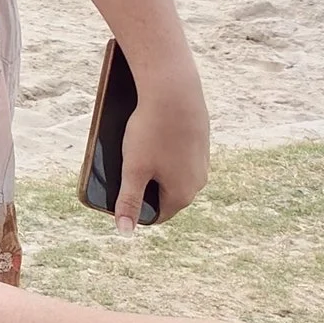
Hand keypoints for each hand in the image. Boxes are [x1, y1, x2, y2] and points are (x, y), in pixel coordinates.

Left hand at [117, 72, 209, 233]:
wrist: (174, 91)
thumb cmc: (151, 131)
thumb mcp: (134, 169)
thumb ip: (129, 201)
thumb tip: (125, 231)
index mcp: (182, 194)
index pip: (156, 215)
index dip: (136, 207)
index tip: (121, 190)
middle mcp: (197, 182)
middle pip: (165, 194)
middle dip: (144, 185)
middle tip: (126, 166)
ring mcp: (202, 162)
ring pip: (172, 173)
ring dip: (155, 167)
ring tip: (137, 148)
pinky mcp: (202, 143)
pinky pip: (180, 156)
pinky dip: (165, 151)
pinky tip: (153, 136)